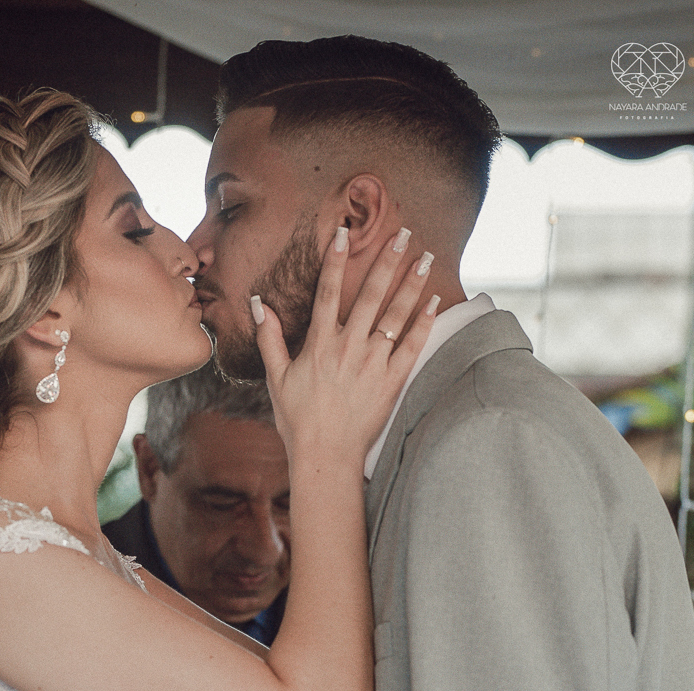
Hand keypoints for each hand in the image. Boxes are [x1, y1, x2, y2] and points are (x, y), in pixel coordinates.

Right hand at [254, 228, 437, 464]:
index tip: (344, 232)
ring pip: (396, 315)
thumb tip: (259, 303)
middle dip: (387, 260)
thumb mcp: (276, 378)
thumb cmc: (298, 419)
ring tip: (425, 257)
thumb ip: (269, 338)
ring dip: (412, 283)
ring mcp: (373, 363)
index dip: (336, 260)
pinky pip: (412, 346)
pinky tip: (434, 301)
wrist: (326, 455)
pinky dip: (424, 322)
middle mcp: (348, 348)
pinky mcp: (392, 381)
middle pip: (370, 294)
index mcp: (319, 344)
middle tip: (402, 232)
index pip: (328, 291)